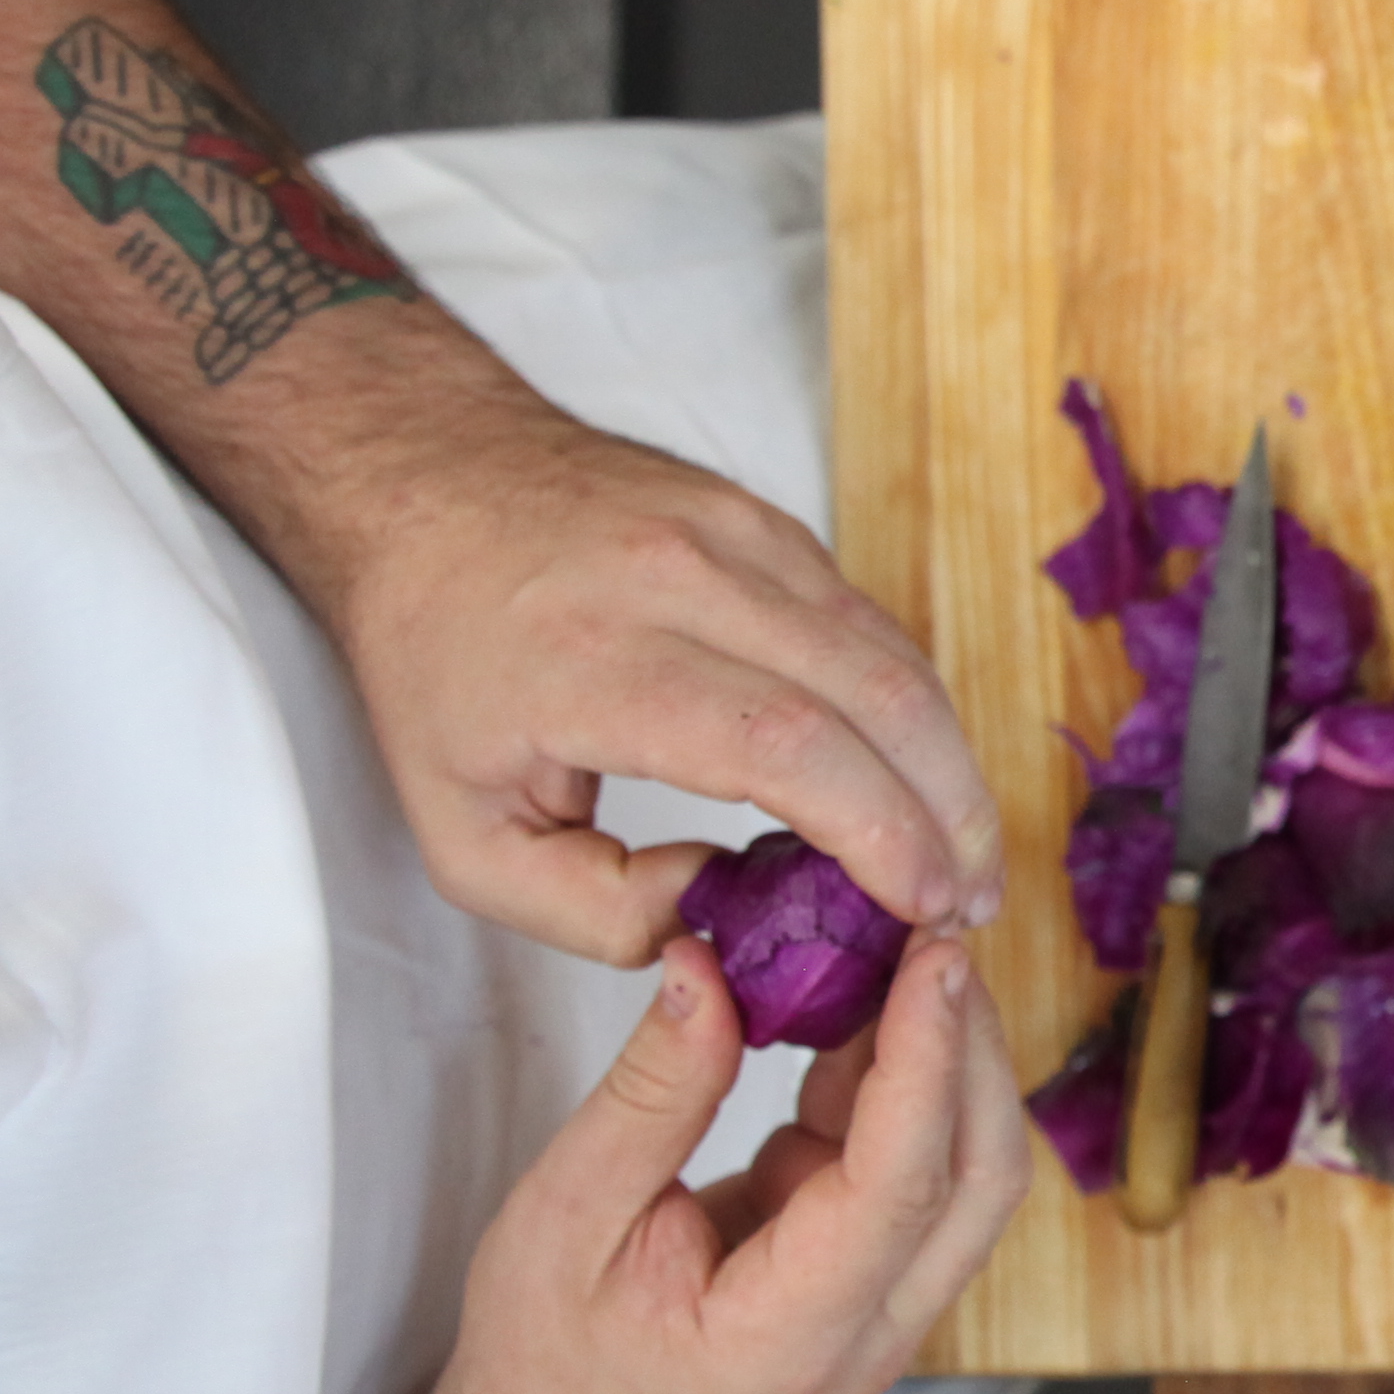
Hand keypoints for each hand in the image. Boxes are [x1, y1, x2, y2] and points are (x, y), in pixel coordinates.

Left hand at [313, 394, 1003, 962]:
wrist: (423, 479)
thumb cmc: (434, 662)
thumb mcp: (460, 835)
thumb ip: (590, 912)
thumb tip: (720, 914)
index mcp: (595, 661)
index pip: (786, 746)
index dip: (879, 833)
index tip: (922, 910)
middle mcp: (678, 578)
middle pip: (874, 695)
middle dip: (949, 813)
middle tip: (970, 899)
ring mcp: (734, 533)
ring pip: (891, 654)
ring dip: (948, 763)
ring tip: (961, 853)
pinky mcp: (766, 520)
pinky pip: (867, 623)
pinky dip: (908, 710)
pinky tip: (914, 775)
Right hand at [431, 931, 1030, 1393]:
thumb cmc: (545, 1359)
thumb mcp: (564, 1218)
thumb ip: (652, 1096)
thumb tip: (710, 967)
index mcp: (789, 1339)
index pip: (900, 1188)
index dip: (927, 1060)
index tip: (931, 957)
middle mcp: (869, 1335)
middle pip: (976, 1177)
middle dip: (967, 1044)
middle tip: (926, 931)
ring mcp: (884, 1312)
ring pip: (964, 1170)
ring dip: (943, 1058)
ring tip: (893, 950)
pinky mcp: (873, 1276)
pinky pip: (915, 1169)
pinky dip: (896, 1084)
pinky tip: (854, 1009)